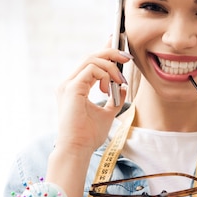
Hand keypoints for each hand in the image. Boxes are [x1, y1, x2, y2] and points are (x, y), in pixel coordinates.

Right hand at [55, 37, 130, 154]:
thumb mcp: (107, 113)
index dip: (104, 51)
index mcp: (75, 88)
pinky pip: (92, 69)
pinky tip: (109, 88)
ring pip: (91, 59)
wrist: (78, 148)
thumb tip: (123, 87)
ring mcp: (68, 85)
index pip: (90, 63)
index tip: (120, 48)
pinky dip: (105, 75)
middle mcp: (69, 83)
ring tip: (119, 81)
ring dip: (111, 67)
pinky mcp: (72, 88)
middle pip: (90, 57)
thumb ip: (114, 99)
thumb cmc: (89, 135)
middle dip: (111, 53)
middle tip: (128, 57)